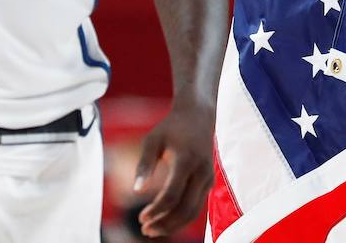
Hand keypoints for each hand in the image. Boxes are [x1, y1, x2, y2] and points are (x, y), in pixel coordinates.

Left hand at [134, 102, 215, 237]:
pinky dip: (181, 217)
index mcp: (187, 161)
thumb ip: (145, 165)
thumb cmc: (171, 128)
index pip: (171, 196)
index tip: (141, 218)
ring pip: (194, 212)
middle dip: (165, 224)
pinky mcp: (209, 182)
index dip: (155, 211)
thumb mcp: (153, 140)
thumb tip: (137, 191)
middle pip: (185, 209)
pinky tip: (165, 220)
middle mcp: (201, 172)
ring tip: (153, 230)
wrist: (198, 116)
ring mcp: (208, 178)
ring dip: (174, 225)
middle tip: (145, 230)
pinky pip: (197, 206)